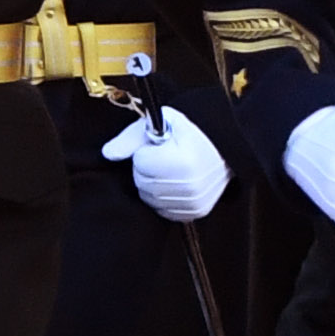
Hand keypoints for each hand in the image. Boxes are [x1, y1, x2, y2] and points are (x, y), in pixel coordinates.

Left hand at [104, 106, 230, 224]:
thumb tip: (108, 153)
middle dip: (149, 168)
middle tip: (167, 157)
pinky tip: (176, 183)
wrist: (226, 147)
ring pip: (151, 199)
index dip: (146, 152)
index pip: (140, 163)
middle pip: (143, 183)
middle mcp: (189, 185)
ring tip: (173, 169)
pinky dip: (166, 198)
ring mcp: (194, 201)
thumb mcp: (161, 124)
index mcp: (180, 162)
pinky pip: (165, 210)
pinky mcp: (196, 211)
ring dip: (156, 184)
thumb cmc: (192, 133)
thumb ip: (131, 139)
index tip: (161, 146)